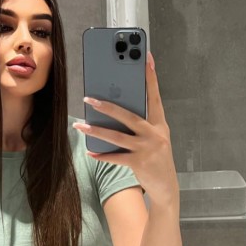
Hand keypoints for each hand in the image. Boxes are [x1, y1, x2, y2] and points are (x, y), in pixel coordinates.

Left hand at [73, 51, 178, 204]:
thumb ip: (140, 125)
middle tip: (89, 98)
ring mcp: (147, 149)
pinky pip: (115, 156)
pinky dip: (101, 154)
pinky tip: (90, 151)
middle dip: (107, 106)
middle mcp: (155, 134)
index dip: (150, 77)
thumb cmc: (156, 158)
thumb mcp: (154, 138)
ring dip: (96, 130)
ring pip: (116, 136)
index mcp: (160, 124)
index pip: (154, 96)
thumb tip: (113, 110)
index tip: (146, 58)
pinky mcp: (139, 163)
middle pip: (128, 116)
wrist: (166, 187)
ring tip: (79, 125)